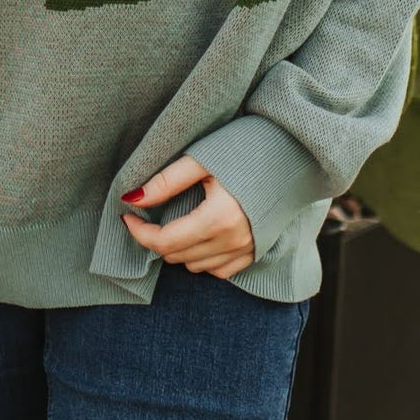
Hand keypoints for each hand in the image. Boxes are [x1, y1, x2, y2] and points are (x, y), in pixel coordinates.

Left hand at [119, 156, 254, 280]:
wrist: (291, 154)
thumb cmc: (245, 149)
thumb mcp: (201, 159)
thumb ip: (166, 182)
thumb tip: (132, 199)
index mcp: (219, 217)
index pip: (165, 241)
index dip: (139, 232)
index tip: (128, 216)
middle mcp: (233, 240)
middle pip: (176, 256)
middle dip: (157, 238)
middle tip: (152, 215)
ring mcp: (246, 250)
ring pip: (194, 266)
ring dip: (178, 249)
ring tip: (178, 222)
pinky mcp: (255, 253)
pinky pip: (217, 271)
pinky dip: (202, 258)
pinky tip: (201, 235)